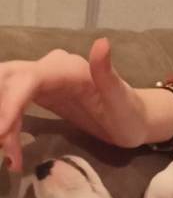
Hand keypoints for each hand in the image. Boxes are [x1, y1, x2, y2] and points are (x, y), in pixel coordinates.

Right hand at [0, 39, 147, 170]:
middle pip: (9, 81)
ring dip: (2, 119)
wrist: (134, 119)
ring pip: (7, 91)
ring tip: (9, 153)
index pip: (29, 79)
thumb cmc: (130, 114)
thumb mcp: (122, 100)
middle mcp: (51, 68)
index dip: (11, 103)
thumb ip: (108, 75)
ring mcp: (44, 80)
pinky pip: (15, 104)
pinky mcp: (42, 94)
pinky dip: (8, 125)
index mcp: (68, 69)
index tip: (3, 132)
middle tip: (2, 146)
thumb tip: (102, 44)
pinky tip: (11, 148)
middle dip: (1, 112)